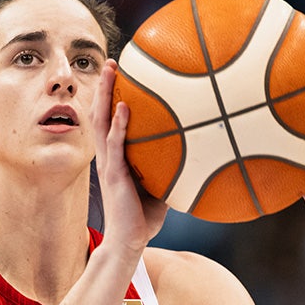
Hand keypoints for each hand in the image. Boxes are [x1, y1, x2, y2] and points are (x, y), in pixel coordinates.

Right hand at [92, 59, 167, 253]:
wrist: (129, 242)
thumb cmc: (145, 218)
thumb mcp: (162, 187)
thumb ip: (172, 169)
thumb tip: (202, 154)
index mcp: (116, 157)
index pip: (110, 121)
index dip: (112, 97)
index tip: (120, 75)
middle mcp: (108, 156)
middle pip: (102, 113)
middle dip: (106, 87)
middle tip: (112, 62)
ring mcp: (109, 164)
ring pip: (102, 122)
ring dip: (105, 95)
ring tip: (111, 71)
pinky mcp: (113, 175)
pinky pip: (115, 145)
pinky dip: (118, 125)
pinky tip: (124, 107)